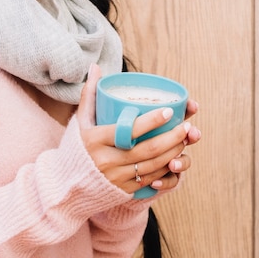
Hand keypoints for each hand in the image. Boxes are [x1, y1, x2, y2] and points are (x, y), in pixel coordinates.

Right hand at [77, 64, 199, 195]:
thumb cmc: (80, 145)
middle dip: (172, 137)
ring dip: (174, 152)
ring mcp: (117, 178)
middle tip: (187, 124)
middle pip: (148, 150)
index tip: (169, 109)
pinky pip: (152, 180)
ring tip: (186, 137)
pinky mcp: (125, 191)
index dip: (152, 120)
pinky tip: (177, 157)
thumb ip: (89, 94)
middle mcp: (107, 161)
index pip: (129, 130)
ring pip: (154, 166)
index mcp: (96, 141)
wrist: (70, 184)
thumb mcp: (81, 120)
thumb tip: (95, 66)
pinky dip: (168, 168)